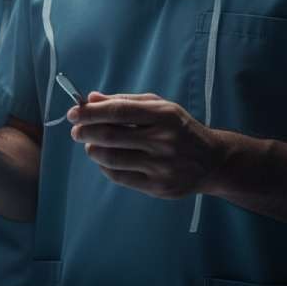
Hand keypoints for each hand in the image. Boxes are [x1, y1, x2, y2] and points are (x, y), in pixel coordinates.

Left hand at [68, 92, 218, 198]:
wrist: (211, 161)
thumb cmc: (179, 128)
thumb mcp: (159, 107)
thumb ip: (125, 101)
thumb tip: (91, 98)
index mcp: (163, 115)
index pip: (118, 111)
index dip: (91, 112)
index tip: (74, 112)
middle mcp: (163, 140)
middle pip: (111, 136)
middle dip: (86, 132)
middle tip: (76, 130)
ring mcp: (161, 165)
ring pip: (112, 159)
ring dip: (92, 150)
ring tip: (90, 145)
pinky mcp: (158, 187)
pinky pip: (120, 177)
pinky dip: (105, 168)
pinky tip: (105, 160)